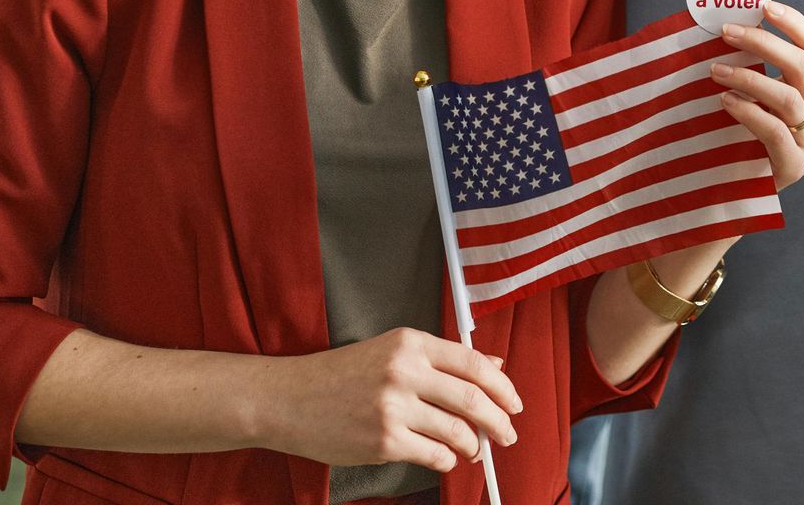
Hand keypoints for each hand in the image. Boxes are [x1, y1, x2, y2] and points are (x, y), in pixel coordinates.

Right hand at [261, 327, 520, 471]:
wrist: (289, 397)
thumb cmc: (341, 374)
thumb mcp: (392, 351)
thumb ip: (442, 359)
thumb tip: (494, 365)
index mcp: (411, 343)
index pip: (473, 363)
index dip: (503, 387)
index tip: (514, 403)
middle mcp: (405, 371)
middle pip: (473, 399)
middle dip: (500, 421)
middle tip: (508, 434)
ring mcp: (394, 407)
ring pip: (457, 431)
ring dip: (475, 445)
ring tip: (477, 450)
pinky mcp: (383, 441)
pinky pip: (434, 454)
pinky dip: (448, 460)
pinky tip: (447, 458)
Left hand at [708, 0, 803, 189]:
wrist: (735, 191)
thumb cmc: (739, 135)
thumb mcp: (750, 95)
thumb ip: (748, 65)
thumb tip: (721, 22)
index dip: (795, 23)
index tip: (764, 6)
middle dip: (764, 43)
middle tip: (727, 32)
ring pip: (790, 98)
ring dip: (750, 77)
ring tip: (715, 70)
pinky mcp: (794, 166)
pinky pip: (775, 131)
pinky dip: (749, 111)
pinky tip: (725, 101)